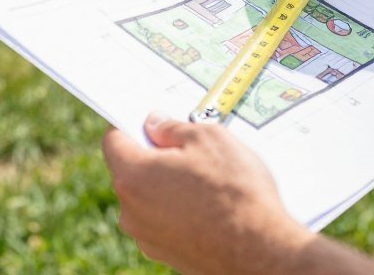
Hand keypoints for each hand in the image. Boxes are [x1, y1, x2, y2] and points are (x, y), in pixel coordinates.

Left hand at [102, 113, 311, 274]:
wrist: (259, 251)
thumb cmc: (235, 194)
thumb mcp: (208, 138)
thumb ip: (173, 127)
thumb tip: (156, 125)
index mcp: (133, 176)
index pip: (114, 139)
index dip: (134, 124)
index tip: (152, 121)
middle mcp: (131, 210)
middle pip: (131, 169)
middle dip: (155, 155)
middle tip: (190, 149)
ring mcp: (146, 236)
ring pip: (148, 196)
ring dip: (168, 184)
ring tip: (207, 181)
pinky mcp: (164, 253)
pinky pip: (162, 219)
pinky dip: (178, 209)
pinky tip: (209, 205)